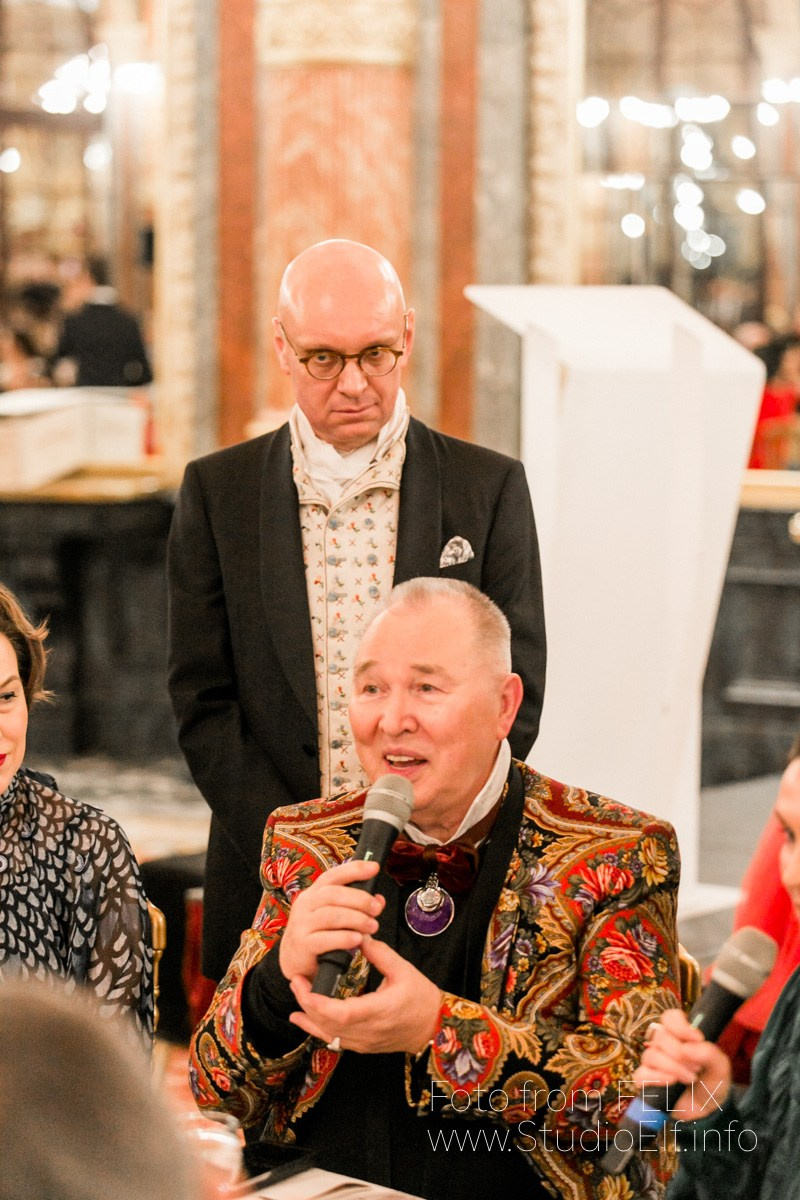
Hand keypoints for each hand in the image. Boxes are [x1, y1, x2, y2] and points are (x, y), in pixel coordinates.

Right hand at [279, 859, 384, 981]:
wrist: (295, 962)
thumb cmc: (319, 935)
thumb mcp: (337, 918)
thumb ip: (357, 907)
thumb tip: (379, 900)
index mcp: (314, 894)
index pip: (333, 876)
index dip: (354, 869)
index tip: (374, 868)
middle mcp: (305, 905)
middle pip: (333, 894)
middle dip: (359, 899)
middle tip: (377, 909)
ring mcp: (301, 924)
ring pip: (330, 915)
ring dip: (356, 919)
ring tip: (372, 926)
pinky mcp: (302, 945)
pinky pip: (324, 939)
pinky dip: (344, 938)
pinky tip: (358, 939)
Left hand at [288, 936, 440, 1054]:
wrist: (434, 1027)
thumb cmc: (422, 999)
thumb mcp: (403, 971)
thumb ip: (379, 954)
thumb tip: (359, 936)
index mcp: (378, 1011)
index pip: (339, 1013)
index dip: (315, 1001)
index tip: (302, 982)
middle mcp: (367, 1032)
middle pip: (327, 1024)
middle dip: (306, 1003)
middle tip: (296, 981)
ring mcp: (363, 1042)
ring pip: (328, 1034)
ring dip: (308, 1016)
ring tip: (297, 995)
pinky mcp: (362, 1045)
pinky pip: (334, 1040)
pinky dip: (316, 1028)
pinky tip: (302, 1019)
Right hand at [632, 1008, 731, 1121]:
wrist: (707, 1112)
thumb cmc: (712, 1083)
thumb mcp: (720, 1067)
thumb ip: (709, 1053)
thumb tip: (687, 1048)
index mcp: (680, 1036)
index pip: (670, 1017)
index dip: (680, 1025)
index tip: (696, 1038)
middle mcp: (663, 1046)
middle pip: (660, 1036)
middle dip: (680, 1053)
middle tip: (696, 1068)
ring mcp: (653, 1063)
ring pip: (651, 1055)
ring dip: (673, 1067)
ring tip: (689, 1079)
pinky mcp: (645, 1081)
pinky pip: (642, 1073)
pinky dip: (657, 1078)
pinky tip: (672, 1083)